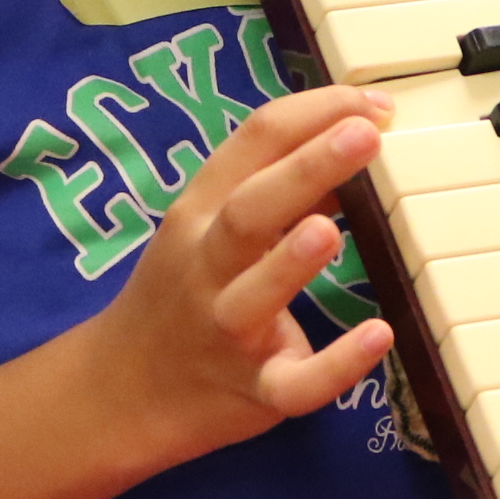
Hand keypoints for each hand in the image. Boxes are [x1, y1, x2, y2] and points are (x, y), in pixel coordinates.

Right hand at [89, 82, 397, 466]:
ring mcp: (225, 328)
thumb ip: (276, 190)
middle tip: (364, 135)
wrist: (120, 393)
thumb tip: (346, 146)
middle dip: (305, 168)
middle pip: (249, 209)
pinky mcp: (253, 388)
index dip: (315, 114)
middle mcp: (206, 265)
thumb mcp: (208, 231)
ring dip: (292, 261)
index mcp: (200, 213)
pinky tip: (379, 336)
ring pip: (254, 293)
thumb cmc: (180, 296)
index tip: (373, 105)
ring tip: (331, 229)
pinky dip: (336, 363)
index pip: (253, 142)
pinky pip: (295, 383)